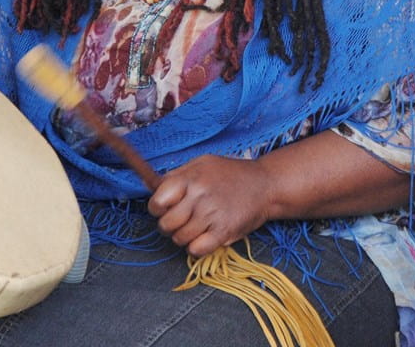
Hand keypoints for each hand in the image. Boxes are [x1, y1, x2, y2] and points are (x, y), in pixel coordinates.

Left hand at [148, 154, 270, 256]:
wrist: (266, 184)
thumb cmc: (230, 174)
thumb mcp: (202, 164)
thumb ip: (176, 176)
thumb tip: (148, 186)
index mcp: (190, 177)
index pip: (157, 202)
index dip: (158, 208)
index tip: (166, 208)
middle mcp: (199, 195)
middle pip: (166, 224)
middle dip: (170, 225)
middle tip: (182, 219)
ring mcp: (212, 214)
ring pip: (179, 239)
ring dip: (185, 236)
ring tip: (198, 226)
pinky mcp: (224, 231)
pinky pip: (196, 250)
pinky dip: (197, 247)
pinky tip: (205, 236)